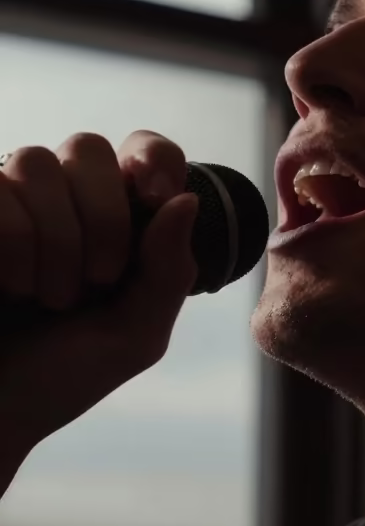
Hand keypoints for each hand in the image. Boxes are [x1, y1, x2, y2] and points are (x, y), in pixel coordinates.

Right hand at [0, 130, 197, 456]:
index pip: (143, 149)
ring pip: (36, 161)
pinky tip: (9, 284)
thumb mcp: (134, 335)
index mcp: (112, 218)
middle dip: (104, 216)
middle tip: (98, 280)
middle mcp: (57, 198)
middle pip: (87, 146)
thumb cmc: (60, 378)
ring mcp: (4, 202)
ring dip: (56, 240)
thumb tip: (186, 199)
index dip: (154, 157)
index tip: (155, 195)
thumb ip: (169, 272)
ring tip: (48, 297)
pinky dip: (13, 242)